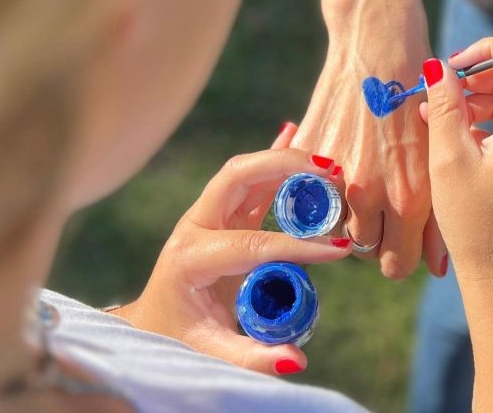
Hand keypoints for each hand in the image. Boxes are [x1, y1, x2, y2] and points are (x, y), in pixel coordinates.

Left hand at [113, 123, 351, 375]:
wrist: (155, 324)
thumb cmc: (179, 339)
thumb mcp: (209, 352)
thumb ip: (251, 356)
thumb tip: (297, 359)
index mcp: (189, 258)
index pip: (251, 243)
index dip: (298, 245)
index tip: (338, 249)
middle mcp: (195, 226)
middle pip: (237, 178)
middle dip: (284, 167)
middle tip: (330, 174)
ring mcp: (208, 214)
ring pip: (246, 172)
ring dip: (285, 162)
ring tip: (328, 166)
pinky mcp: (223, 213)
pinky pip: (252, 180)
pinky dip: (274, 158)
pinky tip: (292, 132)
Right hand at [292, 6, 446, 279]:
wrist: (381, 47)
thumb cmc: (421, 101)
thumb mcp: (440, 156)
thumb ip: (437, 214)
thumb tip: (439, 267)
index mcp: (409, 197)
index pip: (398, 266)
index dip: (401, 256)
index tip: (401, 240)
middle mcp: (370, 192)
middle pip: (363, 252)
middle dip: (374, 238)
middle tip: (382, 210)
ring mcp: (333, 175)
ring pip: (335, 228)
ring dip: (347, 216)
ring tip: (363, 182)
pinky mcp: (307, 157)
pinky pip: (311, 196)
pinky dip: (323, 189)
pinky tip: (343, 163)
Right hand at [418, 39, 492, 282]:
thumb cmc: (475, 222)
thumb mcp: (450, 158)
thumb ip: (445, 105)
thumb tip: (438, 67)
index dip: (489, 52)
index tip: (454, 63)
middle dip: (477, 79)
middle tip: (437, 91)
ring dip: (477, 102)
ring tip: (436, 116)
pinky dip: (485, 124)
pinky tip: (452, 138)